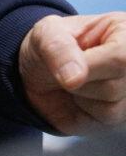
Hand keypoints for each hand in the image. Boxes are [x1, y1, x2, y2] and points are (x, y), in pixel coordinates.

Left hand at [18, 12, 125, 132]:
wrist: (38, 76)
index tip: (68, 68)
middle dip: (80, 80)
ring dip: (79, 95)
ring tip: (74, 79)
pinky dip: (82, 111)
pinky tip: (79, 96)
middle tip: (68, 68)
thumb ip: (58, 48)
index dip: (92, 65)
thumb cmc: (50, 47)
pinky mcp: (121, 117)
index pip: (121, 56)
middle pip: (114, 86)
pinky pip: (103, 123)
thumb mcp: (46, 34)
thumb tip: (75, 78)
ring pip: (110, 108)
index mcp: (122, 32)